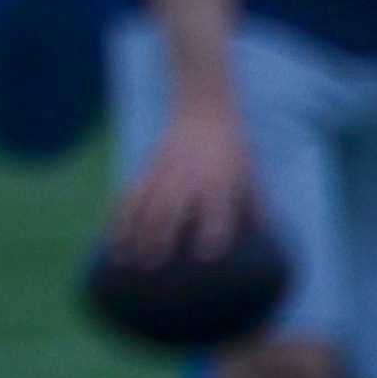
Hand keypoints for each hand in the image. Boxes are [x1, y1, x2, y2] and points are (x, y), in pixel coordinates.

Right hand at [106, 102, 256, 267]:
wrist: (203, 111)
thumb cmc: (234, 150)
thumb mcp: (252, 177)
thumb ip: (257, 210)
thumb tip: (267, 244)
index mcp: (220, 182)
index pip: (217, 209)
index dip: (212, 231)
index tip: (206, 256)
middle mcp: (190, 177)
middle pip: (170, 209)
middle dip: (158, 238)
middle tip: (149, 267)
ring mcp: (164, 171)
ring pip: (143, 203)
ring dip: (131, 231)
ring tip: (122, 258)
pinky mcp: (147, 167)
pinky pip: (129, 193)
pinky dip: (118, 215)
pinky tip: (109, 236)